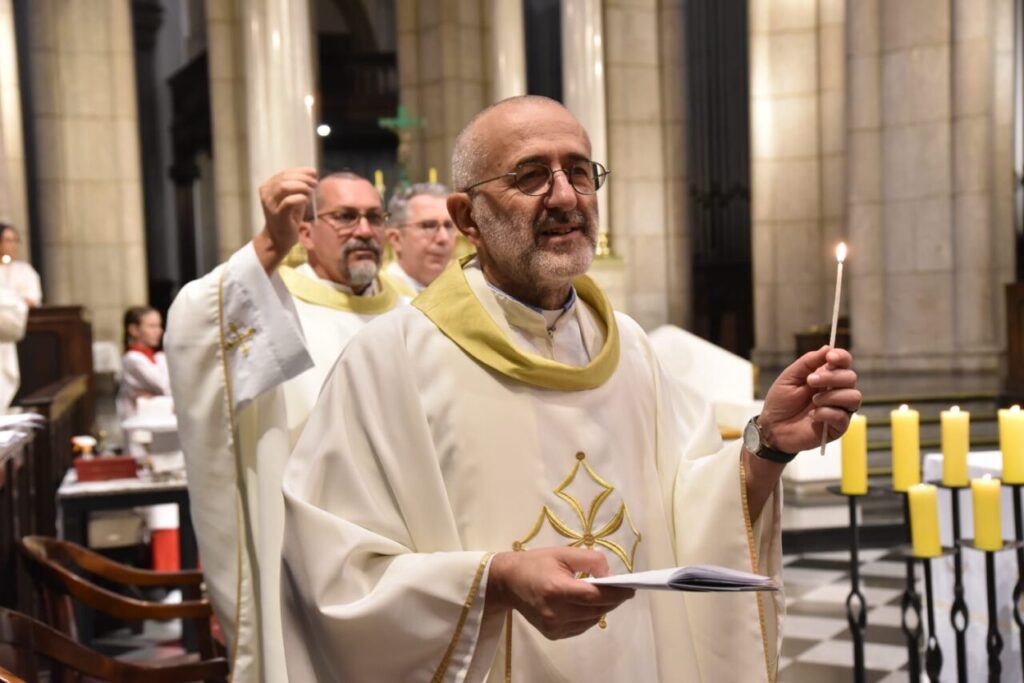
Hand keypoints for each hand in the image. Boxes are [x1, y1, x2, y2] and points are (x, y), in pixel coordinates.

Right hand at [253, 168, 317, 272]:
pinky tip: (306, 200)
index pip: (284, 173)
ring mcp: (270, 205)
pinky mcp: (277, 215)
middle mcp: (266, 194)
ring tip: (311, 191)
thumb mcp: (293, 198)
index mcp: (268, 187)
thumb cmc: (287, 218)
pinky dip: (300, 198)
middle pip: (284, 178)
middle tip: (314, 184)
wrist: (278, 239)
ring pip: (284, 187)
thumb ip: (300, 186)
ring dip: (301, 187)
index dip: (300, 171)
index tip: (313, 173)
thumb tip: (313, 172)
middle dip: (302, 178)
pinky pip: (288, 202)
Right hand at [485, 547, 634, 639]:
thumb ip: (590, 560)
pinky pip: (581, 626)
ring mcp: (553, 627)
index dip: (616, 593)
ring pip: (592, 620)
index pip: (594, 595)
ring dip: (602, 608)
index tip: (631, 588)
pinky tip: (588, 604)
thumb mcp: (563, 553)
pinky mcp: (553, 634)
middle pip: (596, 609)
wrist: (507, 582)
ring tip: (606, 594)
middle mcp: (555, 612)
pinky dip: (590, 616)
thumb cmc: (535, 563)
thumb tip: (610, 576)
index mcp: (556, 589)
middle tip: (622, 589)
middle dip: (613, 599)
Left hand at [757, 346, 861, 453]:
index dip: (842, 357)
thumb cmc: (780, 402)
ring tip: (813, 401)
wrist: (772, 427)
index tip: (830, 358)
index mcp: (826, 376)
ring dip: (831, 396)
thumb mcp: (789, 377)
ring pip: (854, 397)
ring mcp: (839, 409)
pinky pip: (843, 416)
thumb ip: (808, 362)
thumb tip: (827, 347)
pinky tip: (813, 416)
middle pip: (851, 377)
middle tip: (810, 381)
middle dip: (832, 377)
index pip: (844, 362)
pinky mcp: (838, 427)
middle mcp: (836, 391)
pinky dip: (826, 413)